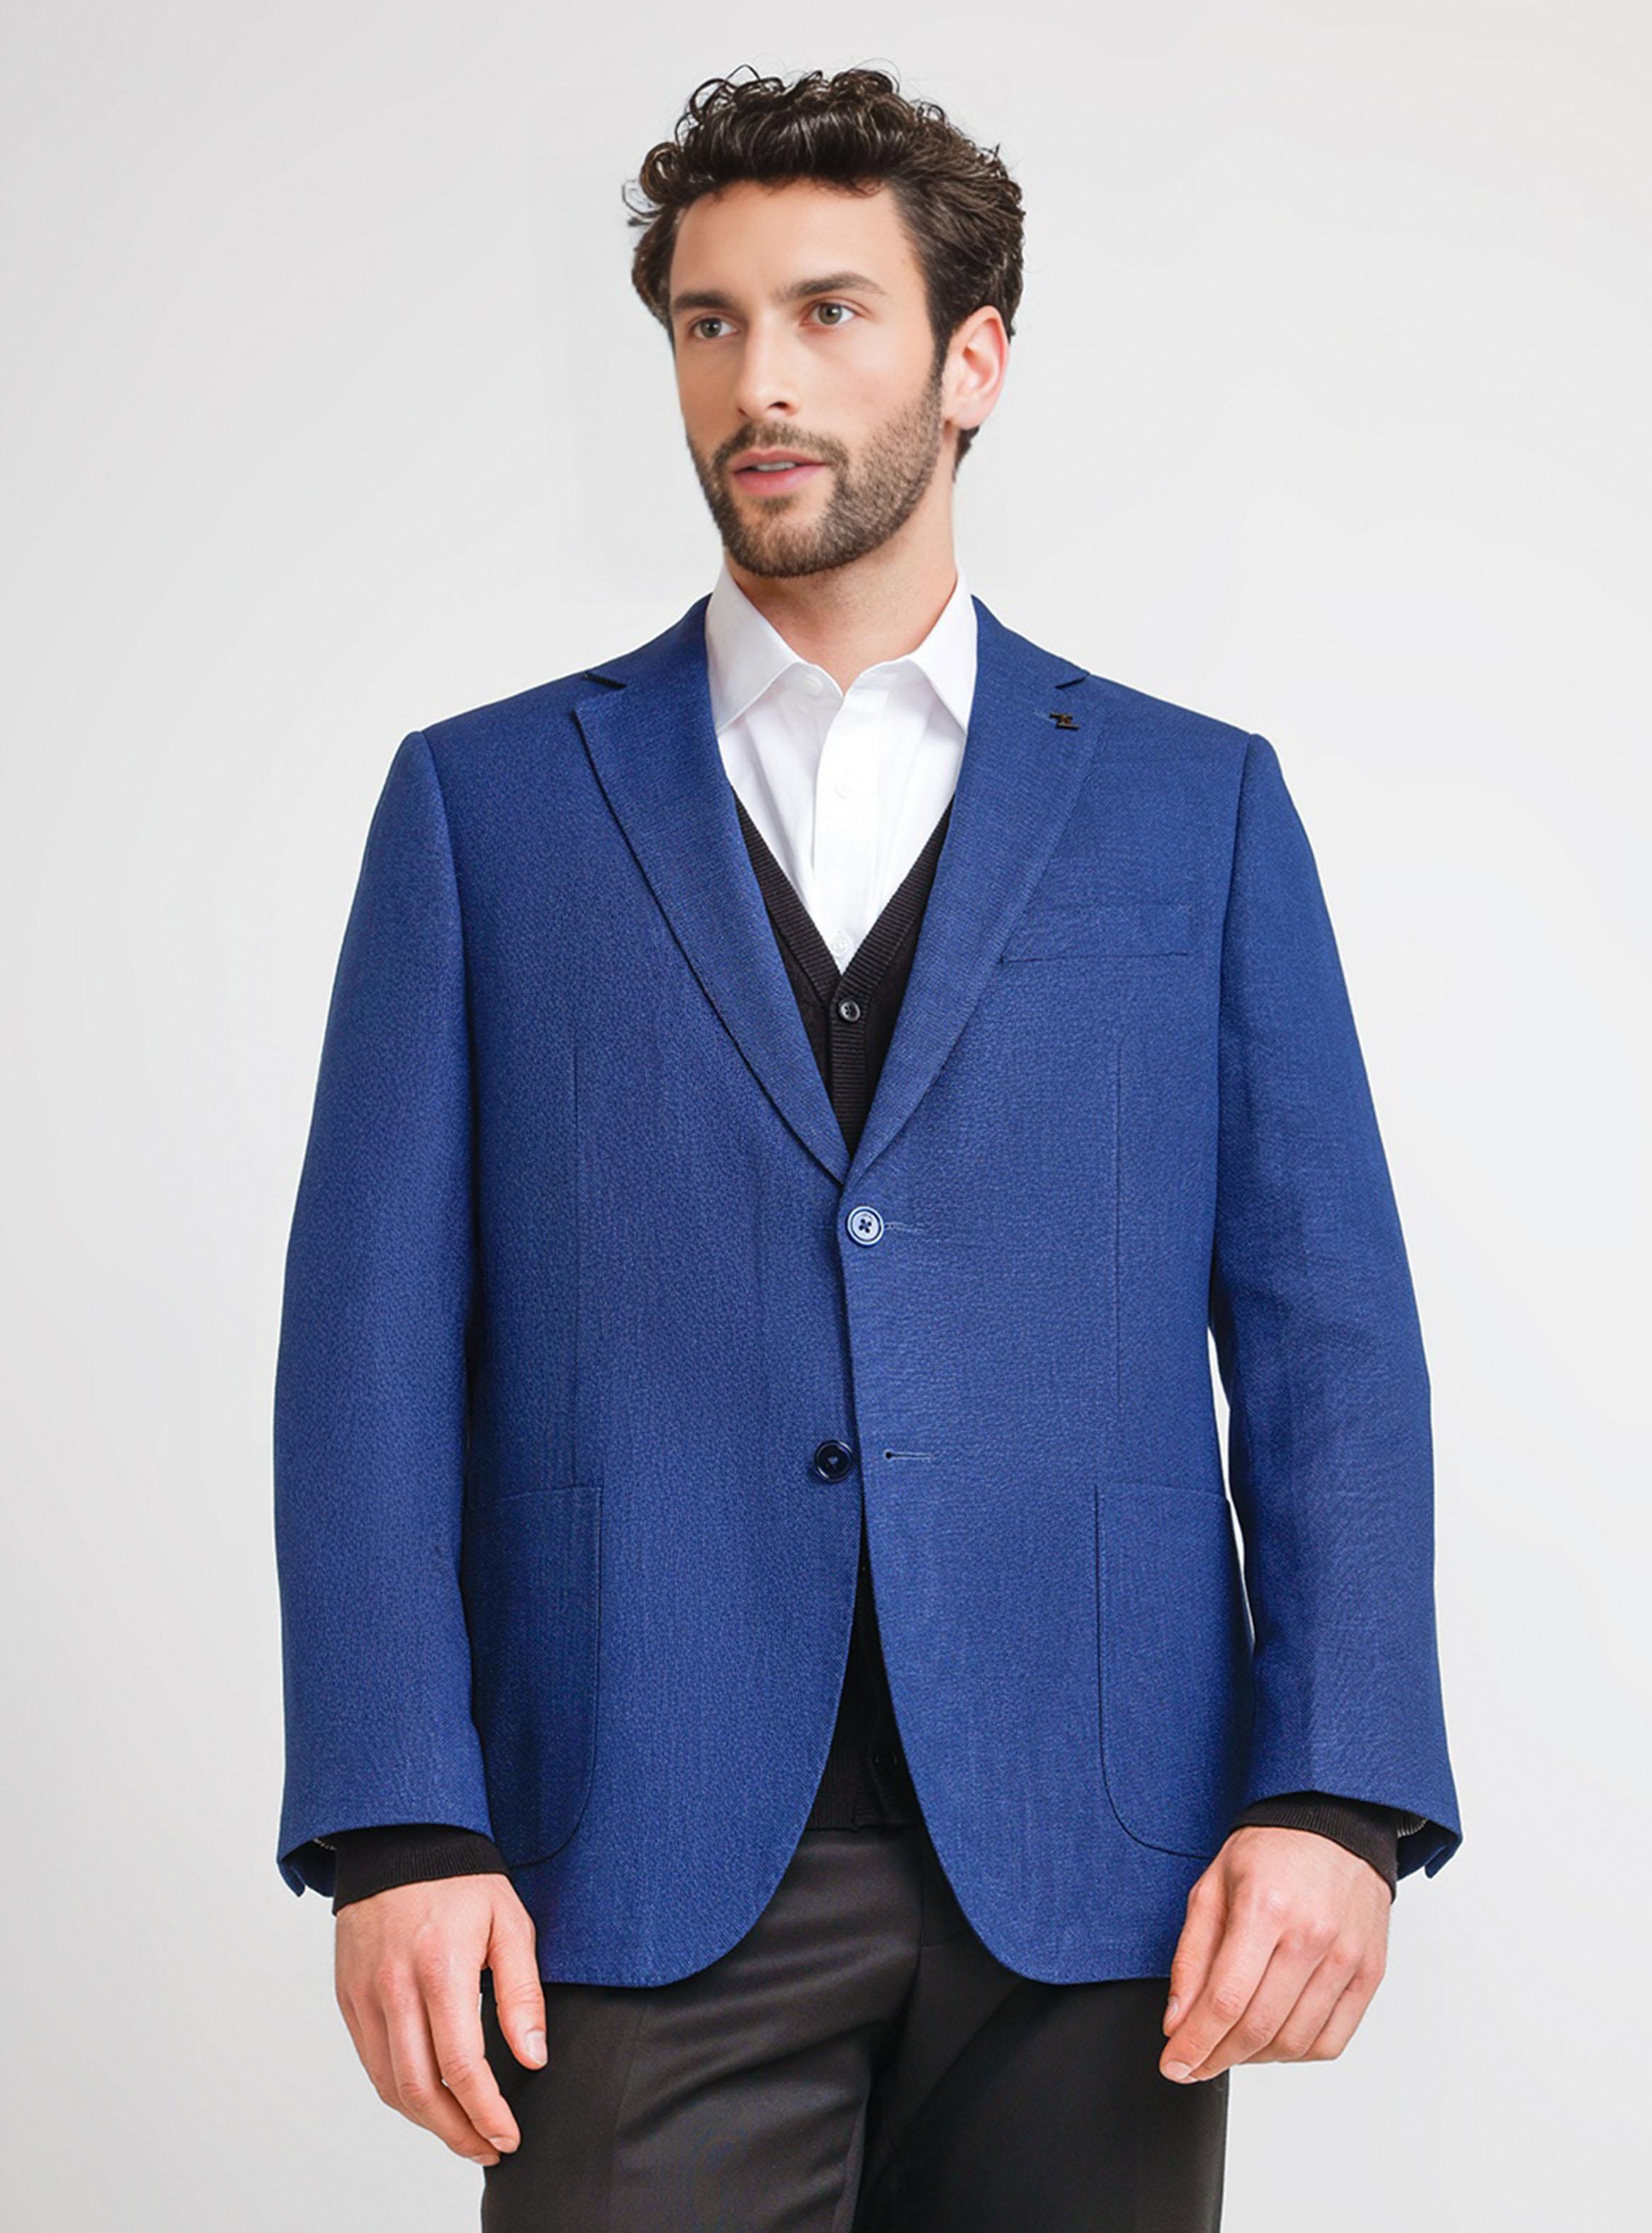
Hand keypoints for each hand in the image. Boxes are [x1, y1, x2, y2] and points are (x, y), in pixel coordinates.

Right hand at [335, 1872, 546, 2165]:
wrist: (399, 1840)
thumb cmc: (462, 1880)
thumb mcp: (510, 1924)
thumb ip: (522, 1993)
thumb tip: (533, 2057)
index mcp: (441, 1969)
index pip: (462, 2068)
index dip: (486, 2114)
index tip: (508, 2136)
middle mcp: (395, 1989)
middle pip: (420, 2091)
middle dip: (458, 2134)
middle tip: (488, 2149)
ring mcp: (365, 1995)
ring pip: (390, 2086)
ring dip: (428, 2123)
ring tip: (463, 2133)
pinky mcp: (348, 1997)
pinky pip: (371, 2062)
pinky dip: (399, 2092)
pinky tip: (428, 2098)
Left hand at [1159, 1826, 1389, 2082]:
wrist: (1334, 1823)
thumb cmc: (1271, 1850)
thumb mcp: (1213, 1886)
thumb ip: (1192, 1955)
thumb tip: (1178, 2020)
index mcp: (1265, 1908)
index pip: (1226, 2000)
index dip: (1195, 2044)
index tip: (1174, 2064)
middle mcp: (1312, 1936)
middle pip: (1258, 2028)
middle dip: (1216, 2058)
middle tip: (1192, 2064)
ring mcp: (1346, 1958)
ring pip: (1295, 2042)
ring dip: (1253, 2059)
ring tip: (1229, 2047)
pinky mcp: (1370, 1973)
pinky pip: (1332, 2040)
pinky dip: (1296, 2054)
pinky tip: (1271, 2041)